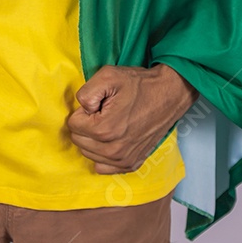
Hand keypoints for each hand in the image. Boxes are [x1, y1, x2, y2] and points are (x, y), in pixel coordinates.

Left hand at [67, 64, 197, 174]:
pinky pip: (103, 166)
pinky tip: (113, 139)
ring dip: (94, 139)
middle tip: (104, 112)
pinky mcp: (131, 164)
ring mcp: (123, 160)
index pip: (73, 124)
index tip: (99, 104)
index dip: (84, 110)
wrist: (168, 95)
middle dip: (87, 125)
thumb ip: (86, 92)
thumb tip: (81, 109)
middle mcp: (113, 150)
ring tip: (111, 122)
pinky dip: (102, 154)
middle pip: (79, 140)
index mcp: (104, 129)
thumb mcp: (108, 76)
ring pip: (89, 153)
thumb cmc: (138, 84)